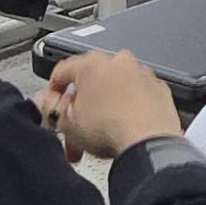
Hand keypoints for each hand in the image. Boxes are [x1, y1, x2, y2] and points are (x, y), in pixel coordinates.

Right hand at [39, 48, 181, 161]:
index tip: (53, 109)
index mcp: (91, 64)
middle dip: (79, 109)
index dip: (52, 93)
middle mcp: (118, 62)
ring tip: (98, 137)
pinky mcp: (159, 90)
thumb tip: (46, 100)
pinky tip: (123, 130)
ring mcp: (141, 74)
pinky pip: (136, 97)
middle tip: (74, 131)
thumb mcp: (67, 123)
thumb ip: (52, 107)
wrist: (149, 142)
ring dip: (103, 110)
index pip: (62, 71)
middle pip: (90, 83)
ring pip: (114, 90)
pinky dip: (128, 110)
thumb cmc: (110, 129)